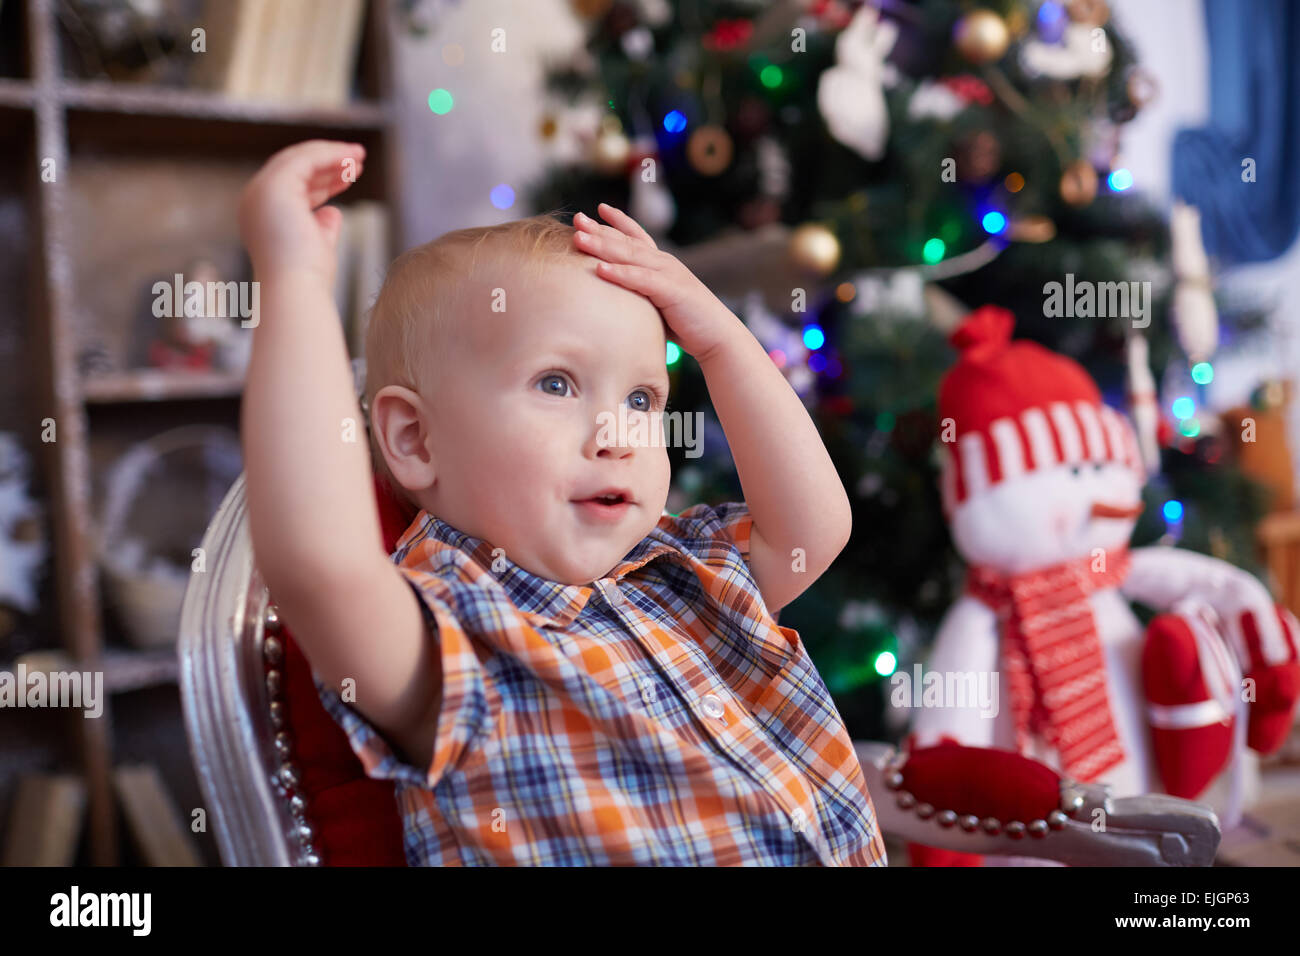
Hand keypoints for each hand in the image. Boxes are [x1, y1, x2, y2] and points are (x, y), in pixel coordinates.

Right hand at [237, 139, 365, 285]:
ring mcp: (262, 191)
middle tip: (358, 160)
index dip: (322, 179)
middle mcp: (255, 200)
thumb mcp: (317, 245)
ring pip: (299, 159)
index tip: (349, 177)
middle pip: (294, 169)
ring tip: (360, 156)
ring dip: (332, 154)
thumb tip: (333, 211)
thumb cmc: (308, 278)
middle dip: (327, 162)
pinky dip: (330, 155)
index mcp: (262, 215)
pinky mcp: (275, 185)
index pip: (293, 187)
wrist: (296, 290)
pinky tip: (351, 158)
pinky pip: (306, 159)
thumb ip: (322, 226)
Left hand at [572, 203, 740, 360]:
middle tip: (577, 219)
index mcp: (661, 265)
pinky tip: (600, 268)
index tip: (598, 210)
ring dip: (602, 246)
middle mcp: (664, 263)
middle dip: (600, 230)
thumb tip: (617, 303)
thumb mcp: (659, 305)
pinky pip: (640, 279)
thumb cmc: (687, 324)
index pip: (637, 236)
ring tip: (579, 239)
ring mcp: (668, 274)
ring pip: (630, 256)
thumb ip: (641, 296)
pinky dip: (620, 273)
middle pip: (626, 242)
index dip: (617, 222)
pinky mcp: (670, 291)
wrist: (718, 336)